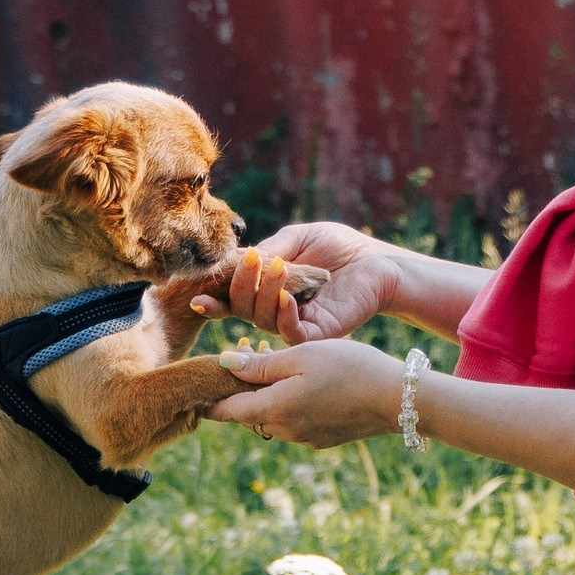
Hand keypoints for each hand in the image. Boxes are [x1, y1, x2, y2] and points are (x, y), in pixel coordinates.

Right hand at [191, 223, 401, 343]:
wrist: (378, 261)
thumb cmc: (338, 247)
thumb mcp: (295, 240)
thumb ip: (267, 250)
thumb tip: (236, 262)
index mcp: (266, 290)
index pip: (232, 299)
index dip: (213, 299)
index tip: (197, 298)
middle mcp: (275, 311)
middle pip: (242, 308)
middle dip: (242, 284)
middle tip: (254, 261)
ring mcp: (295, 325)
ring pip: (262, 320)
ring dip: (264, 292)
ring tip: (279, 267)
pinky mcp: (317, 335)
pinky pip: (290, 334)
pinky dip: (284, 316)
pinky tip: (289, 298)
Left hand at [207, 339, 405, 447]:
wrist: (397, 398)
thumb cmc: (350, 367)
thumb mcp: (302, 355)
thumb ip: (260, 364)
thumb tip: (223, 364)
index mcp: (274, 410)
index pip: (223, 410)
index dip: (210, 393)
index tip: (207, 374)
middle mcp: (285, 431)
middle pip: (246, 413)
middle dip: (242, 388)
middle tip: (252, 353)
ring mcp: (305, 439)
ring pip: (270, 417)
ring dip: (267, 395)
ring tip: (283, 363)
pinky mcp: (323, 440)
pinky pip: (293, 422)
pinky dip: (289, 404)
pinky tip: (307, 382)